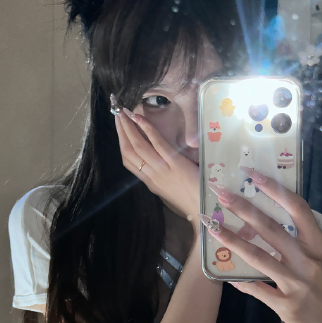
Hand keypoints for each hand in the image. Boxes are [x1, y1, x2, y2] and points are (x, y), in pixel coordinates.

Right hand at [115, 109, 199, 227]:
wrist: (204, 210)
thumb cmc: (191, 201)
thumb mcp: (170, 191)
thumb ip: (162, 178)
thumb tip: (158, 164)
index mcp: (150, 182)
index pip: (128, 161)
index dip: (121, 142)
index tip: (119, 128)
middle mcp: (152, 176)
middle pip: (129, 151)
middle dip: (121, 131)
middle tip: (117, 114)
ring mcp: (162, 170)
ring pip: (139, 146)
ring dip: (129, 127)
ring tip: (123, 112)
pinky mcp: (175, 164)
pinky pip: (157, 144)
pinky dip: (146, 129)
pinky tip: (140, 118)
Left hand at [204, 170, 321, 322]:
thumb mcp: (321, 258)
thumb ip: (297, 241)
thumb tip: (263, 224)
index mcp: (317, 243)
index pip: (296, 208)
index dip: (274, 189)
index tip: (252, 173)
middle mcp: (307, 259)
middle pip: (270, 228)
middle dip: (242, 208)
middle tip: (220, 192)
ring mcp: (296, 282)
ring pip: (259, 257)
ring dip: (232, 241)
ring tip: (211, 227)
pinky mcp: (287, 305)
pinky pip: (258, 290)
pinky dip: (242, 283)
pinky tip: (226, 276)